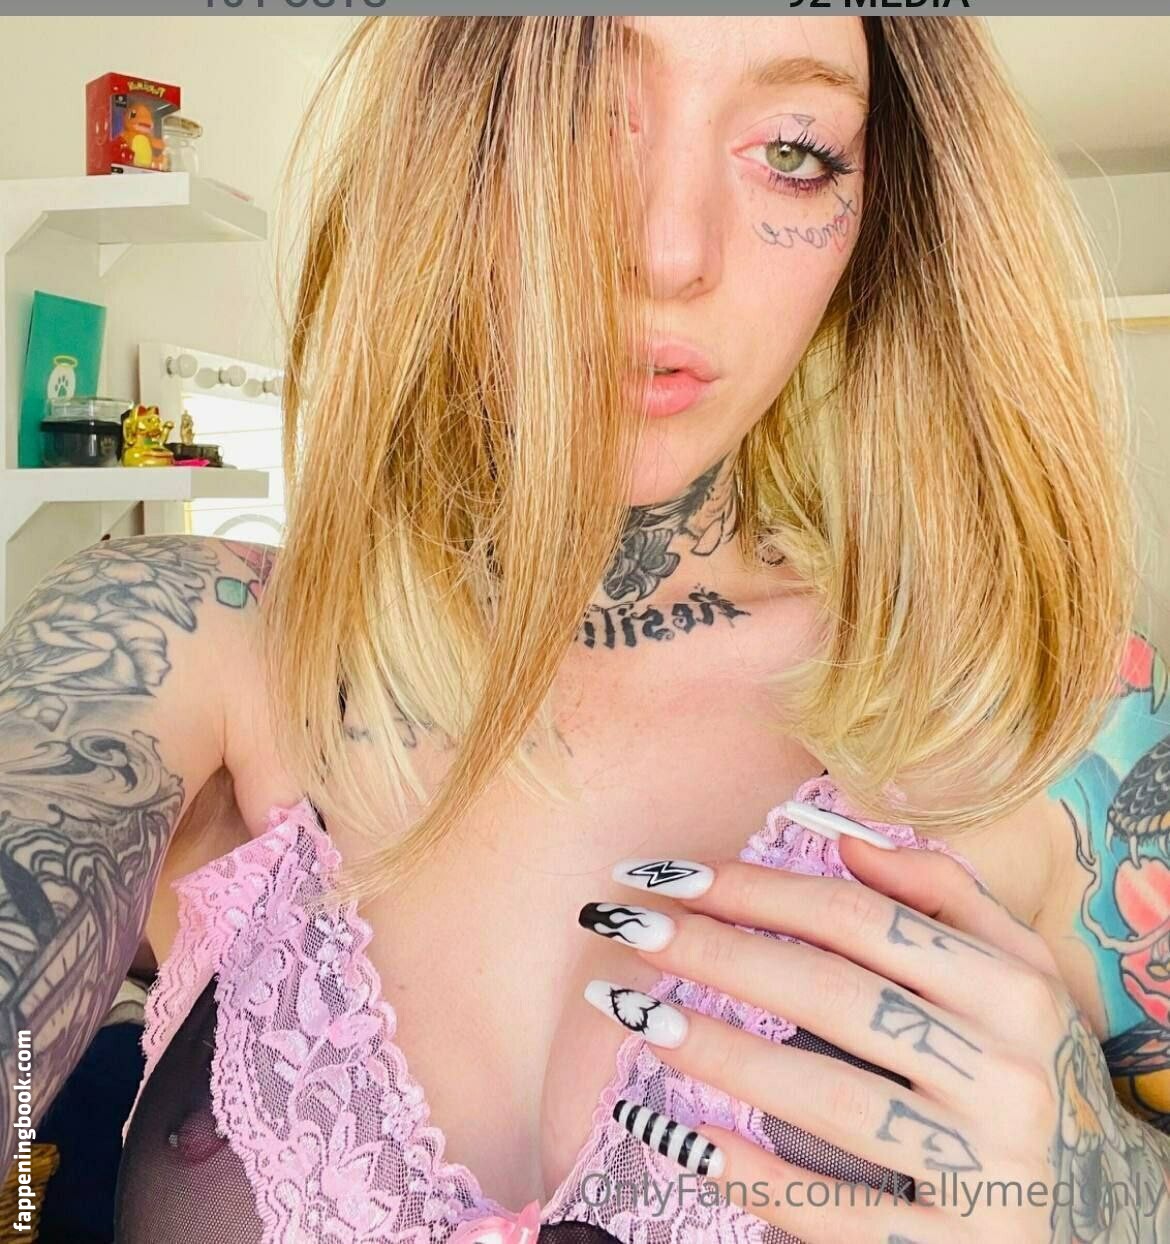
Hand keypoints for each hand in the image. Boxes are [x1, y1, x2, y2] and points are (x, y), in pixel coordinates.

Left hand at [577, 808, 1169, 1242]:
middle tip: (630, 929)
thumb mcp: (1013, 968)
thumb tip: (844, 837)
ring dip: (720, 1052)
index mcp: (1013, 992)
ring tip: (636, 1017)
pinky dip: (756, 1176)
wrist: (1093, 1214)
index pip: (862, 919)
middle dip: (719, 954)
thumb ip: (940, 893)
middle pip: (834, 994)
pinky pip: (838, 1214)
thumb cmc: (1021, 1064)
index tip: (671, 874)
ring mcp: (985, 1170)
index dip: (757, 889)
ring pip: (829, 1096)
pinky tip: (684, 1134)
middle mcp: (1006, 1075)